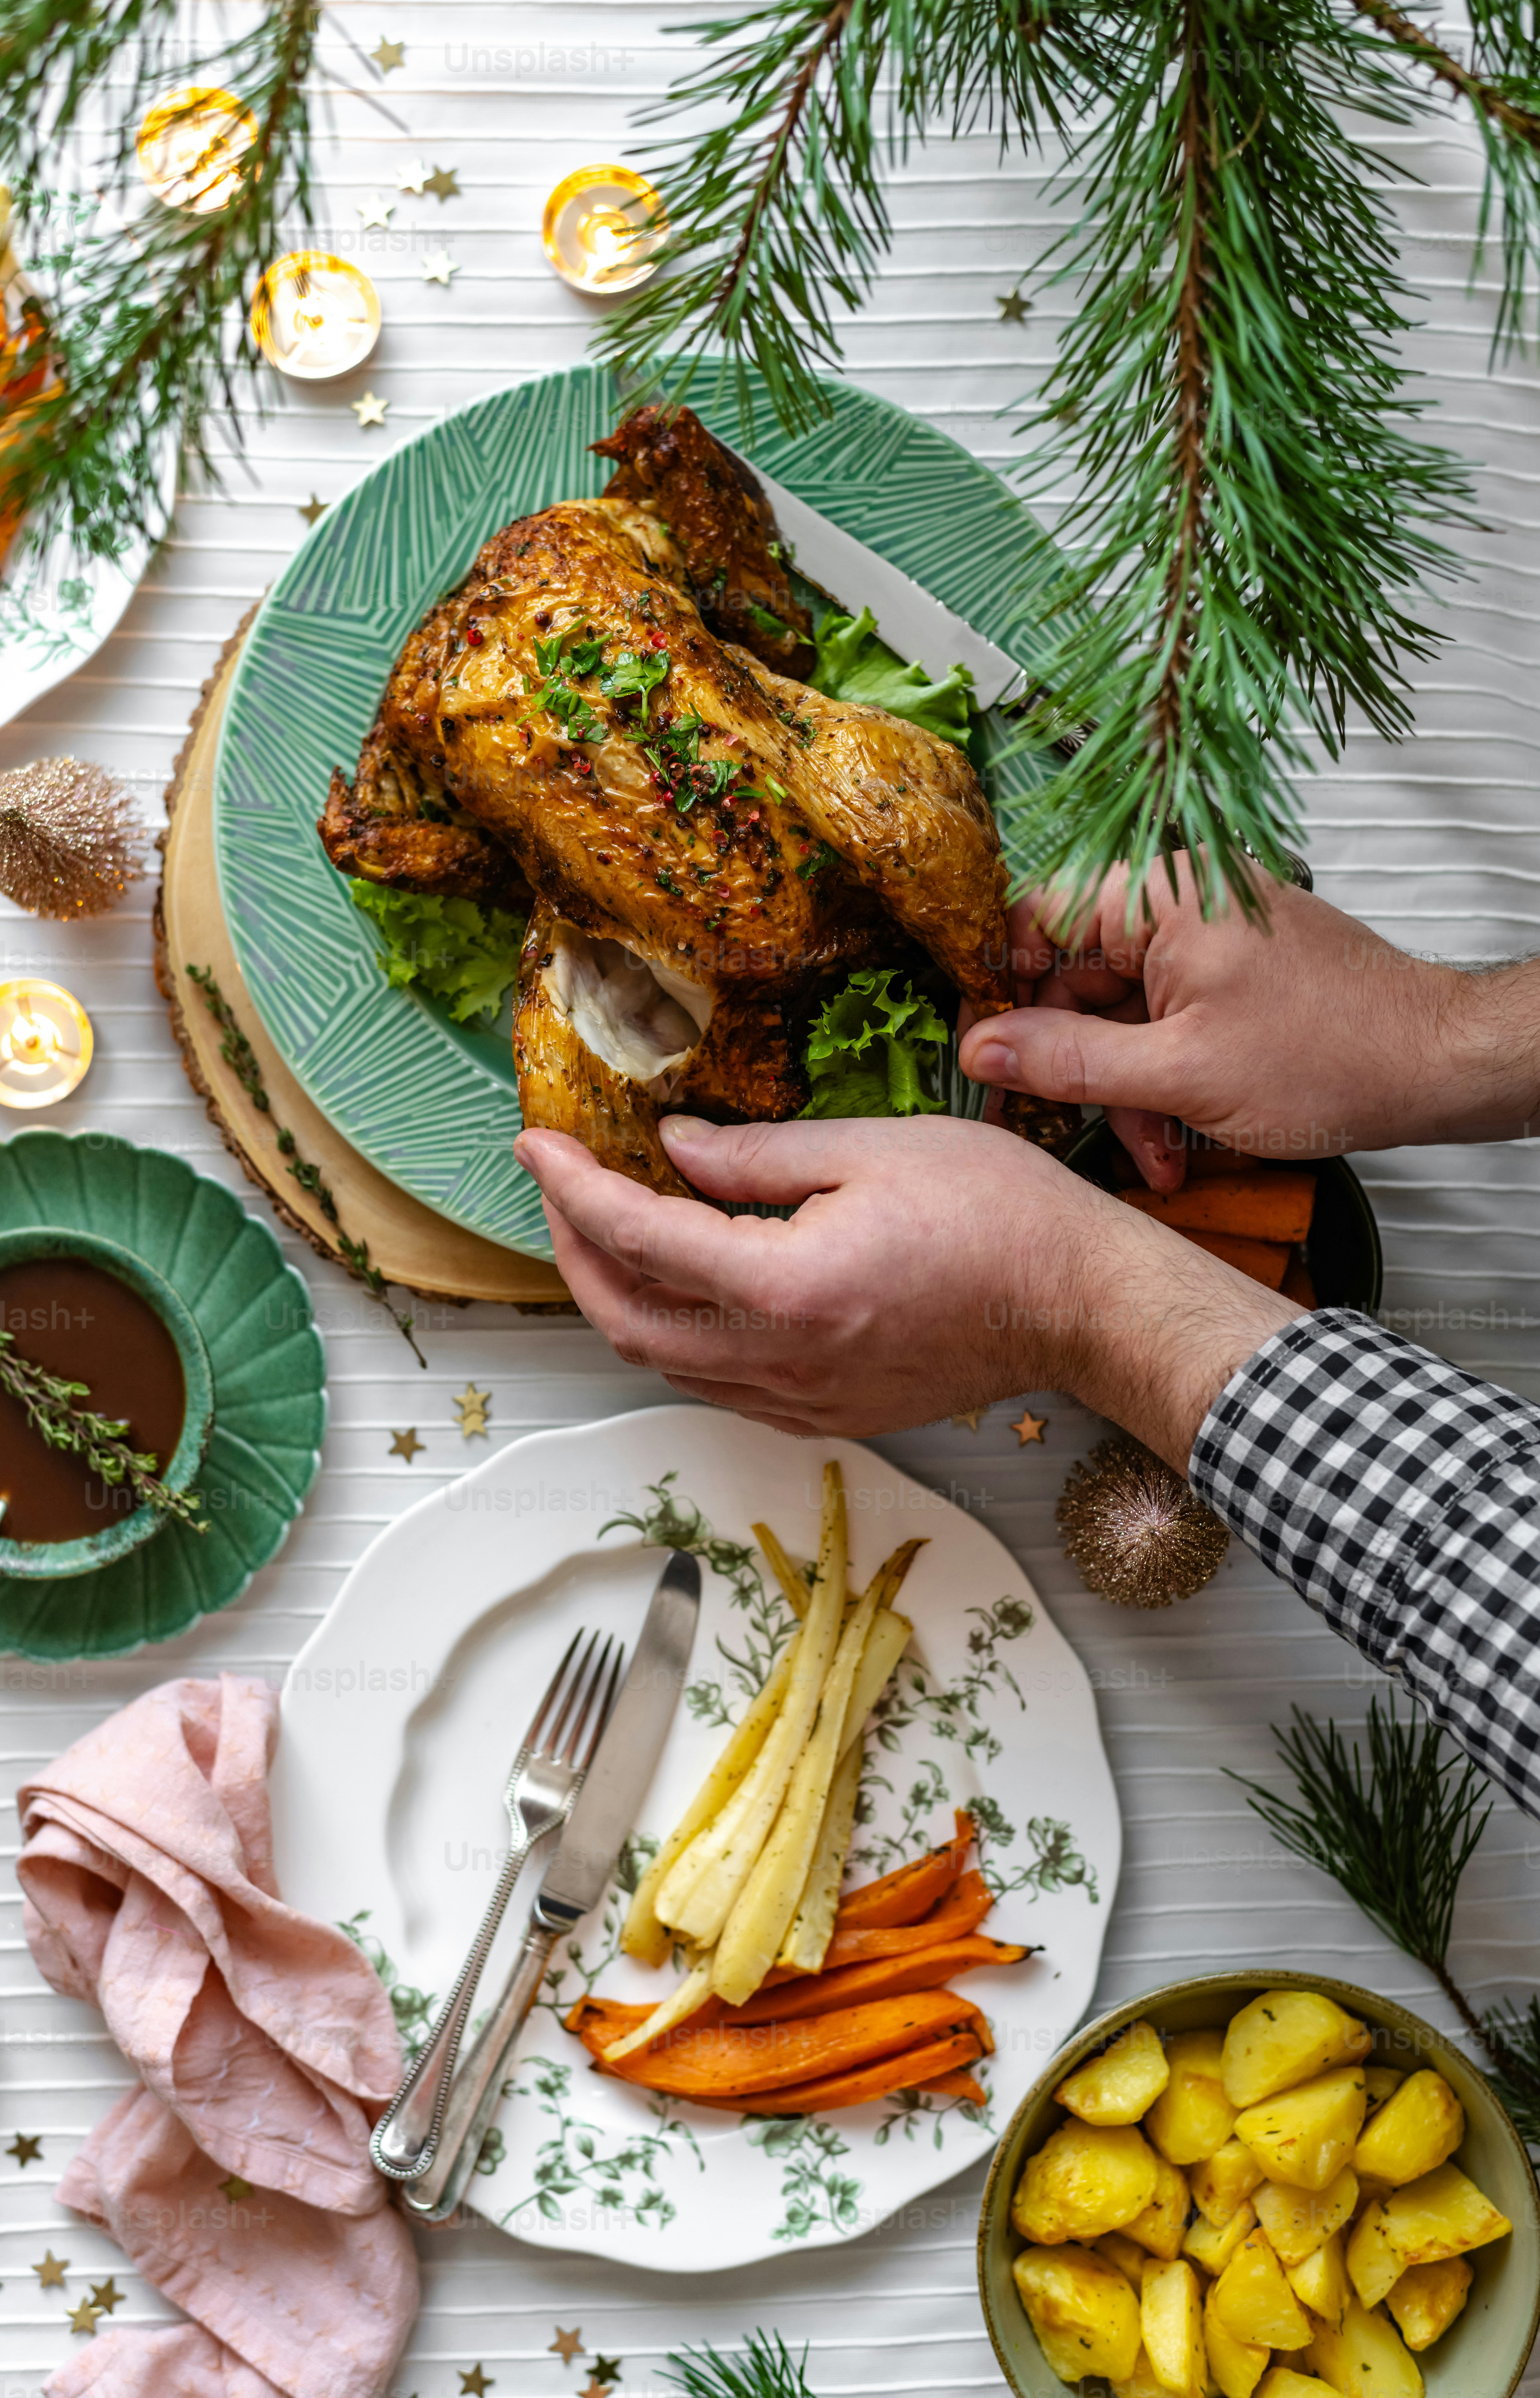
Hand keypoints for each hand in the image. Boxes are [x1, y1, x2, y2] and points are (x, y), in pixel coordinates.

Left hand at [513, 1114, 1298, 1467]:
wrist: (1079, 1303)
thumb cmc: (997, 1214)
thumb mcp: (870, 1149)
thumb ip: (754, 1156)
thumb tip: (671, 1149)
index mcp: (787, 1287)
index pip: (638, 1237)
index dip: (573, 1187)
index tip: (538, 1144)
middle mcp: (782, 1359)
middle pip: (627, 1319)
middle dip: (573, 1251)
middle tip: (560, 1187)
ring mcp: (803, 1400)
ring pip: (664, 1362)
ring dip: (617, 1298)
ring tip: (605, 1231)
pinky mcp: (828, 1415)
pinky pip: (718, 1383)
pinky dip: (676, 1334)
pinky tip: (681, 1285)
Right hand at [961, 856, 1539, 1184]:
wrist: (1436, 1066)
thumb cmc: (1334, 1055)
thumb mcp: (1178, 1074)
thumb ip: (1068, 1060)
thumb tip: (983, 1048)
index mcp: (1160, 894)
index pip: (1033, 915)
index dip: (997, 986)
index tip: (980, 1050)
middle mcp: (1179, 899)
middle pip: (1074, 975)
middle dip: (1072, 1065)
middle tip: (1053, 1127)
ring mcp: (1206, 936)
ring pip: (1119, 1013)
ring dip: (1123, 1093)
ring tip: (1153, 1154)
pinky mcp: (1227, 974)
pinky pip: (1163, 1022)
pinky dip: (1162, 1082)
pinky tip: (1176, 1140)